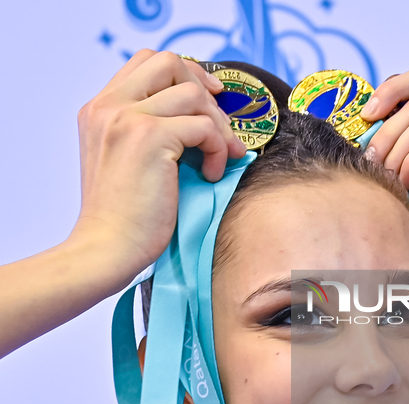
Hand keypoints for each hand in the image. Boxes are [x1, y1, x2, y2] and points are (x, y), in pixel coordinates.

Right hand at [75, 49, 246, 281]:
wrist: (106, 248)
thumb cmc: (123, 219)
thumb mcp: (124, 163)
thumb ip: (143, 134)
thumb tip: (194, 122)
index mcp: (99, 109)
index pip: (146, 63)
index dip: (184, 75)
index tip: (209, 100)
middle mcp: (109, 105)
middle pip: (169, 62)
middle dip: (204, 89)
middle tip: (222, 126)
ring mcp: (127, 118)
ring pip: (192, 93)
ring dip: (217, 126)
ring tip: (218, 160)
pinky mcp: (150, 138)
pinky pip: (204, 126)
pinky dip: (218, 149)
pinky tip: (211, 175)